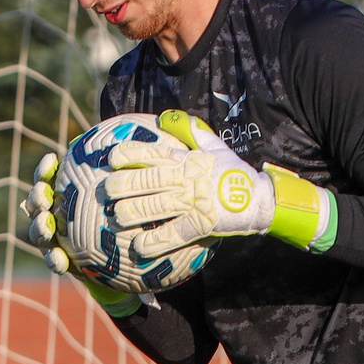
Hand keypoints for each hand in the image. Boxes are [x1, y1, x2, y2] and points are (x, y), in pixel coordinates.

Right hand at [20, 149, 138, 316]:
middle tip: (45, 196)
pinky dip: (54, 260)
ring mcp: (59, 237)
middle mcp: (60, 212)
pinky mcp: (65, 261)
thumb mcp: (146, 187)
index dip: (46, 168)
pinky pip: (55, 261)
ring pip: (39, 232)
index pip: (51, 176)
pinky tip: (60, 261)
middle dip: (37, 198)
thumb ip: (145, 163)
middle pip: (40, 202)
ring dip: (38, 229)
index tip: (53, 159)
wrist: (138, 255)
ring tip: (46, 227)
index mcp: (69, 192)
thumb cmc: (141, 215)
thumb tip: (166, 127)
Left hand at [103, 110, 335, 257]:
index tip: (111, 157)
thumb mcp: (215, 147)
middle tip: (105, 191)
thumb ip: (192, 132)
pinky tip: (138, 247)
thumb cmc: (232, 172)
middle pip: (148, 180)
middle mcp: (187, 179)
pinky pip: (173, 234)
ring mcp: (193, 202)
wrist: (259, 200)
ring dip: (132, 212)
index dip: (131, 154)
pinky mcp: (201, 225)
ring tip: (114, 217)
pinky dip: (154, 241)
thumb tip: (169, 116)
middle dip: (123, 184)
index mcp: (187, 159)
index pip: (154, 153)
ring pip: (156, 206)